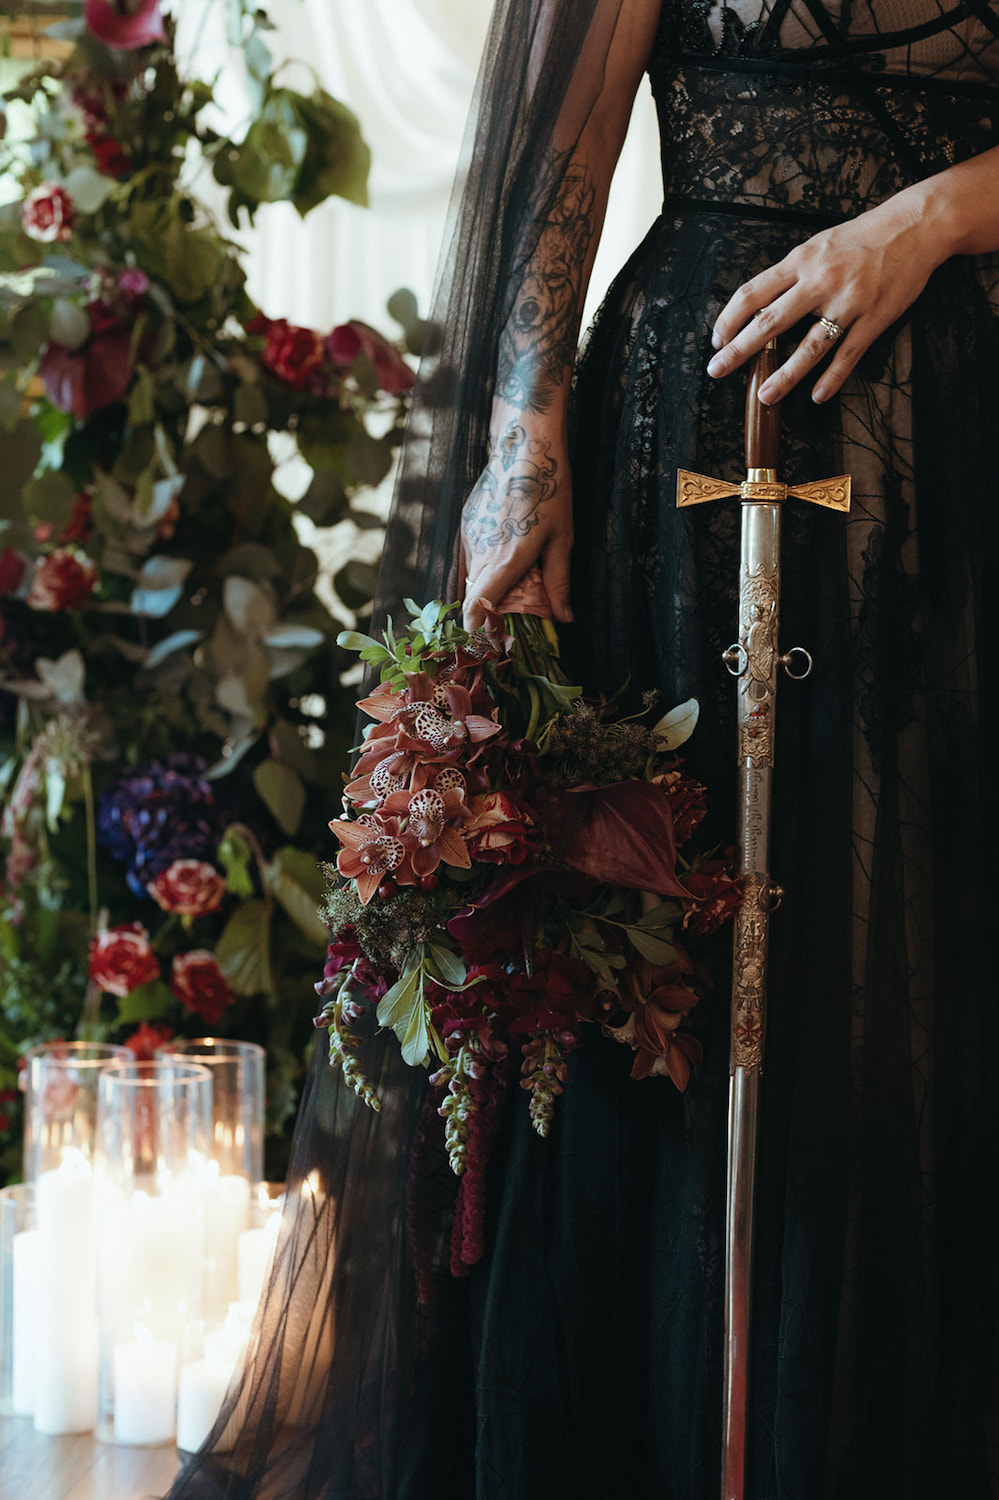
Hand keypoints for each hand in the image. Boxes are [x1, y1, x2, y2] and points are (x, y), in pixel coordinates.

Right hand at [458, 416, 572, 630]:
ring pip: (469, 574)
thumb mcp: (563, 538)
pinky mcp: (466, 522)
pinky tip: (496, 563)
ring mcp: (469, 534)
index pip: (477, 604)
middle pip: (472, 595)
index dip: (475, 627)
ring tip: (503, 592)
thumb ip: (559, 581)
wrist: (524, 445)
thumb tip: (565, 618)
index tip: (480, 640)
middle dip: (483, 613)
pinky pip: (467, 555)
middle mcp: (482, 549)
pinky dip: (479, 567)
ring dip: (482, 588)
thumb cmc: (550, 490)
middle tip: (501, 624)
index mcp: (507, 558)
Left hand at [706, 186, 948, 403]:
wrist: (915, 227)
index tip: (716, 339)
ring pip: (809, 347)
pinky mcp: (874, 318)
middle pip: (771, 322)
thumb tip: (760, 302)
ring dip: (784, 376)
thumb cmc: (863, 237)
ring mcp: (848, 302)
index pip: (753, 293)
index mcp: (802, 260)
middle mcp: (820, 281)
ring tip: (765, 396)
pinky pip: (848, 355)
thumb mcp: (819, 244)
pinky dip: (832, 378)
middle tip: (717, 370)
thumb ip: (792, 272)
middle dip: (740, 350)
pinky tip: (817, 396)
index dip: (729, 319)